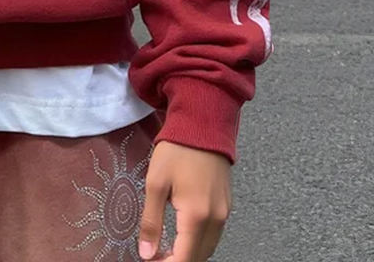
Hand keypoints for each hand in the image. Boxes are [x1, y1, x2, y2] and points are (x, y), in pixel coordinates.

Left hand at [138, 140, 230, 261]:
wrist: (202, 125)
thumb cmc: (176, 151)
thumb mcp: (155, 184)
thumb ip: (151, 222)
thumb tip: (146, 254)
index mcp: (197, 216)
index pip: (185, 258)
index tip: (150, 261)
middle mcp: (216, 219)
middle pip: (199, 256)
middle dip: (178, 260)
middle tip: (155, 254)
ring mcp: (224, 212)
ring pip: (208, 247)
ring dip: (189, 252)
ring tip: (166, 248)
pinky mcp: (226, 205)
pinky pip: (214, 233)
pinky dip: (199, 241)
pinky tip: (183, 233)